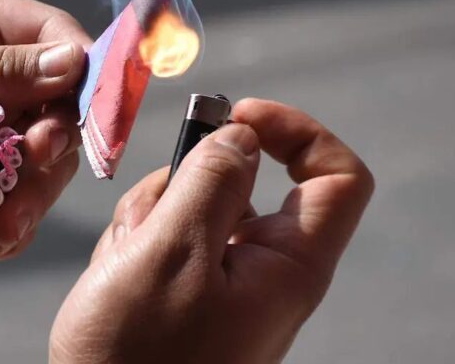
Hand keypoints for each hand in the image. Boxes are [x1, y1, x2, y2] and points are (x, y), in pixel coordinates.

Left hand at [0, 0, 91, 259]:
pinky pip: (25, 199)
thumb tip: (75, 62)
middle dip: (55, 138)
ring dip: (37, 191)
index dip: (82, 67)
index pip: (55, 36)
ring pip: (51, 159)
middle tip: (35, 158)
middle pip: (63, 104)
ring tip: (6, 221)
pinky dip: (17, 222)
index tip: (90, 105)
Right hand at [50, 98, 373, 363]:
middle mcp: (263, 268)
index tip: (240, 116)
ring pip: (193, 201)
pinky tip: (117, 273)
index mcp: (287, 265)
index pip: (336, 177)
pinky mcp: (187, 285)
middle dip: (185, 182)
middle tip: (149, 220)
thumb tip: (242, 135)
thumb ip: (211, 182)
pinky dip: (137, 238)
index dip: (298, 132)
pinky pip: (168, 231)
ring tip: (124, 260)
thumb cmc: (135, 357)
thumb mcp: (172, 254)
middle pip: (241, 181)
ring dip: (151, 214)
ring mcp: (221, 277)